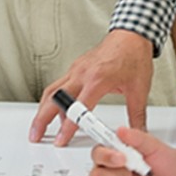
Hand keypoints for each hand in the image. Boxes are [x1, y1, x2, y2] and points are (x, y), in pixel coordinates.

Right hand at [28, 29, 154, 143]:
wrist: (131, 34)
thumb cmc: (134, 56)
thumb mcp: (139, 89)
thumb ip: (137, 115)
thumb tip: (138, 133)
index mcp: (98, 80)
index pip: (78, 109)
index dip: (68, 127)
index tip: (61, 140)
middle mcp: (82, 74)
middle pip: (54, 99)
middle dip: (42, 119)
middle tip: (36, 135)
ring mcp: (76, 69)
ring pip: (52, 91)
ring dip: (42, 109)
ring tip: (38, 126)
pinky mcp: (75, 68)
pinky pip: (58, 85)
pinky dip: (53, 100)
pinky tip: (56, 110)